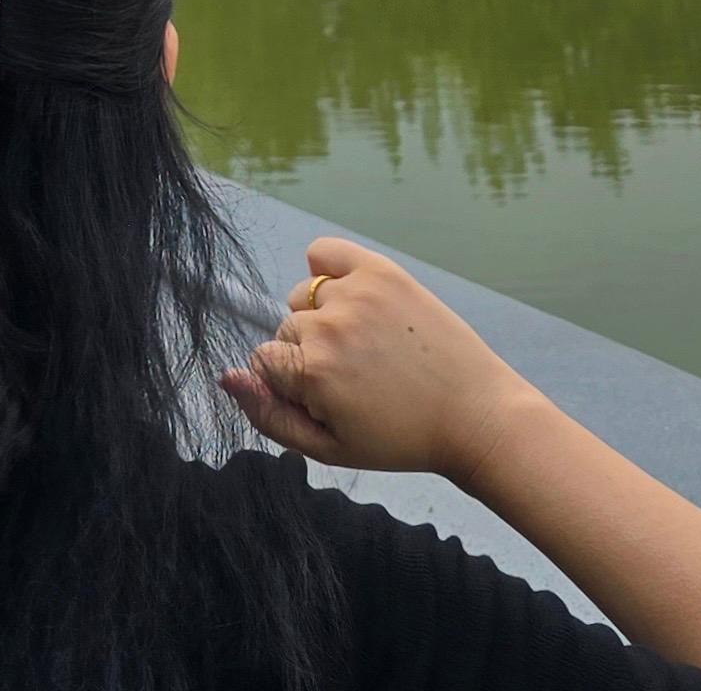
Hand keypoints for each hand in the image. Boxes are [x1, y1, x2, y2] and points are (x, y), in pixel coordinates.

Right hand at [222, 238, 538, 483]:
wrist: (473, 414)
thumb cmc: (400, 438)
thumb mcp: (328, 448)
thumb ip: (268, 415)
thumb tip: (227, 377)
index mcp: (312, 371)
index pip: (263, 361)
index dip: (289, 384)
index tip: (324, 398)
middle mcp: (329, 325)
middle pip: (285, 329)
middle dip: (306, 353)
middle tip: (353, 379)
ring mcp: (358, 293)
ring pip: (304, 296)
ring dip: (321, 316)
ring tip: (364, 345)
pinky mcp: (383, 272)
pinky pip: (325, 252)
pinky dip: (327, 268)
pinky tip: (350, 296)